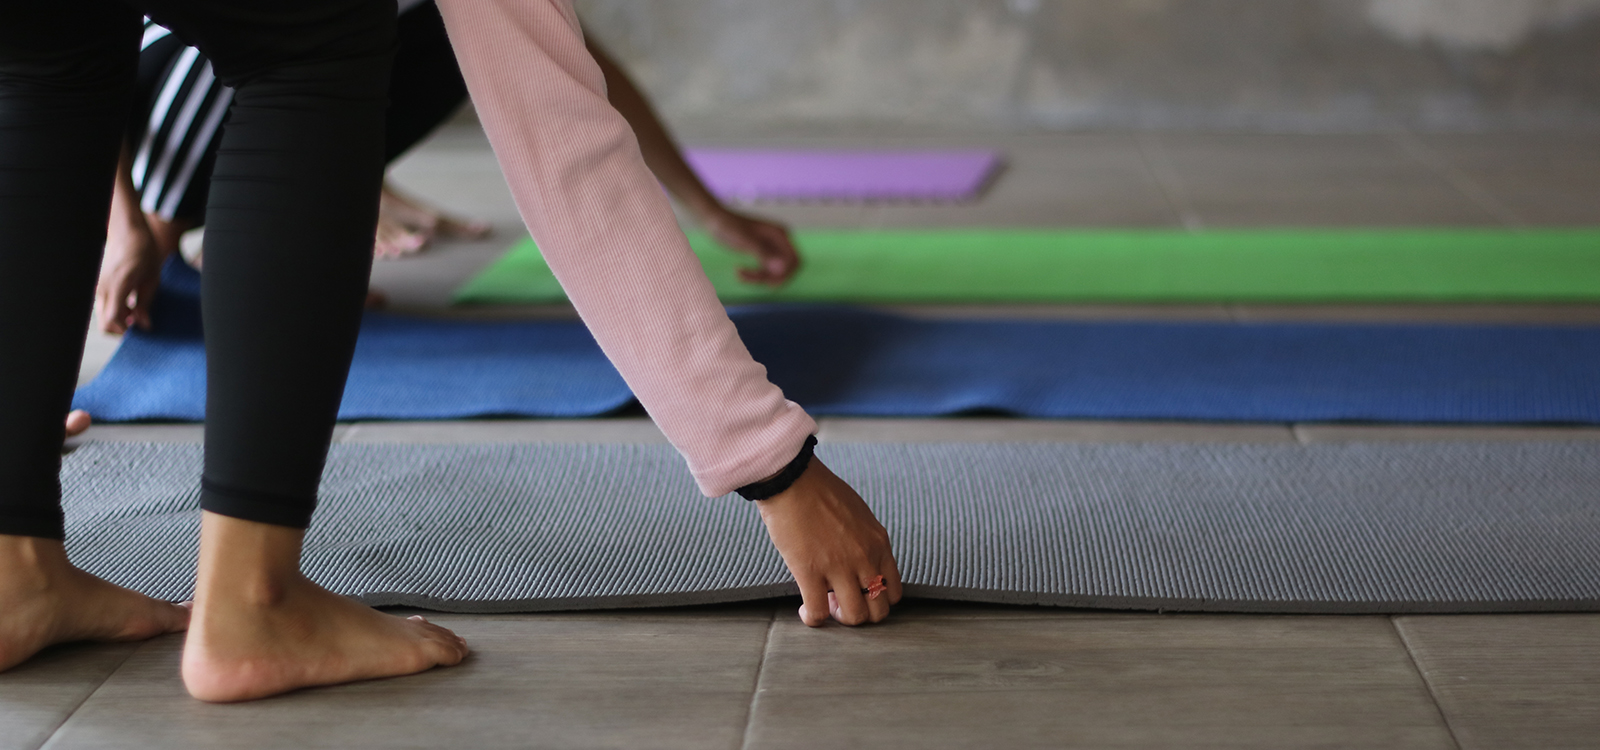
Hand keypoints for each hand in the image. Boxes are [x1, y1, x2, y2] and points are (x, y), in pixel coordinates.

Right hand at [95, 215, 168, 334]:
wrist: (128, 234)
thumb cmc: (144, 254)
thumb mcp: (152, 280)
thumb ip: (145, 304)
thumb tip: (144, 325)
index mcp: (118, 285)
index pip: (113, 319)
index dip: (127, 330)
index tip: (141, 329)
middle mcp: (103, 288)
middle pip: (104, 323)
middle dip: (122, 329)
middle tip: (140, 323)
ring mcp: (98, 287)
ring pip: (103, 316)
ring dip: (119, 320)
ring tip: (137, 311)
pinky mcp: (98, 286)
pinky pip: (104, 306)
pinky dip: (115, 311)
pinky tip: (130, 304)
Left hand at [701, 209, 800, 286]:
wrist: (712, 219)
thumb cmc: (727, 226)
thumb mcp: (745, 241)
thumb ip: (764, 253)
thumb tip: (781, 267)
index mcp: (780, 234)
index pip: (795, 260)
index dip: (786, 274)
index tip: (768, 281)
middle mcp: (779, 240)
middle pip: (787, 269)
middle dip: (772, 278)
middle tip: (754, 280)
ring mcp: (771, 247)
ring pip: (774, 272)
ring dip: (759, 278)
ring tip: (740, 274)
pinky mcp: (761, 252)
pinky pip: (765, 270)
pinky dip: (754, 275)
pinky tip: (738, 273)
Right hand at [756, 459, 901, 625]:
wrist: (792, 479)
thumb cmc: (820, 491)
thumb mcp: (859, 515)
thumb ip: (865, 541)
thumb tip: (859, 561)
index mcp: (879, 543)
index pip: (895, 590)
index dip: (877, 600)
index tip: (859, 593)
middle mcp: (865, 558)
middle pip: (879, 610)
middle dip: (861, 614)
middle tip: (840, 602)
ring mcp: (839, 566)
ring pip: (855, 616)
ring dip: (839, 617)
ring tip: (824, 605)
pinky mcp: (810, 571)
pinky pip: (818, 612)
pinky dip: (812, 618)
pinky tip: (804, 610)